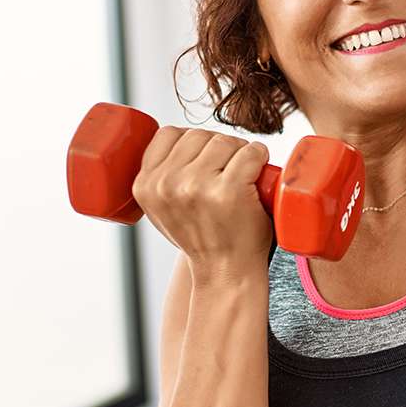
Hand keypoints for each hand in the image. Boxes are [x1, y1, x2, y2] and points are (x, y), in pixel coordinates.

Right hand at [131, 127, 273, 269]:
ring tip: (244, 174)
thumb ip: (160, 179)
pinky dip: (259, 156)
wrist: (226, 272)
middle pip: (199, 135)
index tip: (207, 159)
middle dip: (220, 147)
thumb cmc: (203, 239)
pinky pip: (250, 153)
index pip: (168, 134)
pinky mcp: (229, 190)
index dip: (194, 142)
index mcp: (145, 185)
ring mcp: (197, 186)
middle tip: (231, 170)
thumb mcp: (163, 210)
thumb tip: (178, 139)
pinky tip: (260, 170)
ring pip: (224, 141)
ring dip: (241, 151)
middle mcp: (167, 184)